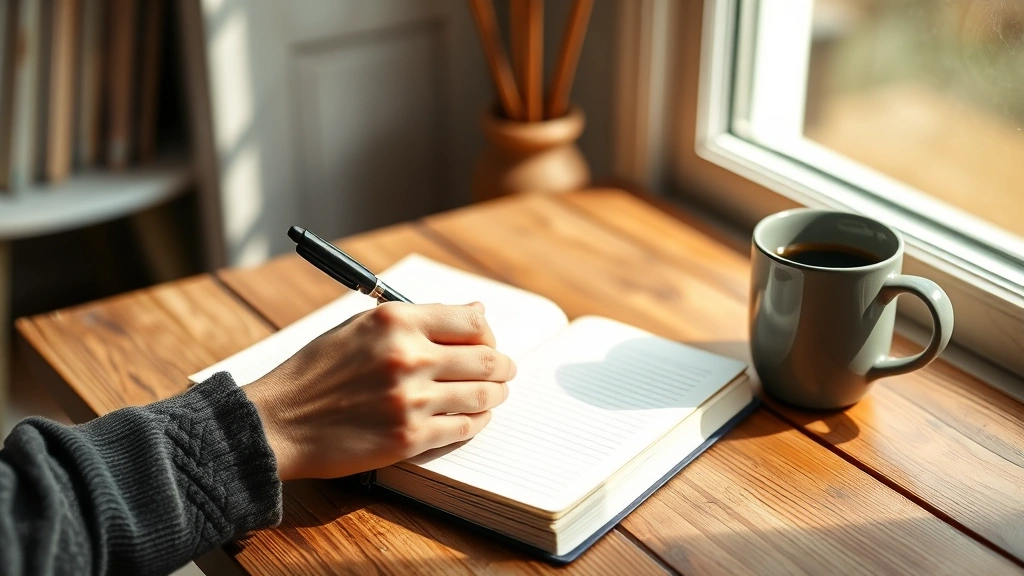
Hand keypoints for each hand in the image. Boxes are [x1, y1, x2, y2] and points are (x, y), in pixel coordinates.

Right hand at [243, 302, 515, 480]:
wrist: (278, 422)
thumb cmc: (317, 372)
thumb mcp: (360, 327)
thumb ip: (418, 318)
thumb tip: (475, 311)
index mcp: (396, 320)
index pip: (473, 320)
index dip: (488, 333)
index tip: (488, 342)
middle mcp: (408, 356)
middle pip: (487, 358)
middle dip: (503, 366)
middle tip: (504, 371)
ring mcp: (410, 399)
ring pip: (483, 395)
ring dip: (495, 395)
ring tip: (493, 395)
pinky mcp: (409, 437)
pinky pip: (464, 427)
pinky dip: (477, 422)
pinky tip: (473, 418)